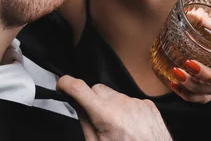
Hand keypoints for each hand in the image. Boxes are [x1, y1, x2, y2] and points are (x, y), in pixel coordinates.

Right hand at [57, 75, 171, 140]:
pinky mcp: (148, 105)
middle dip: (91, 99)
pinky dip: (125, 109)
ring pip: (113, 94)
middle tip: (96, 119)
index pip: (79, 88)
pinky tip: (129, 125)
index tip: (61, 85)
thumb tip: (77, 105)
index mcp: (107, 116)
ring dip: (109, 105)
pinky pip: (129, 100)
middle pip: (96, 89)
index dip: (66, 83)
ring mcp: (137, 103)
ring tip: (116, 126)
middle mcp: (123, 104)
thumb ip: (85, 123)